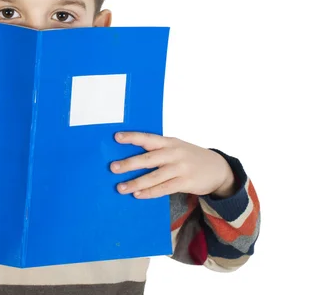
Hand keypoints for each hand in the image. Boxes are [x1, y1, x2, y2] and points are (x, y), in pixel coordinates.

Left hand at [110, 132, 235, 198]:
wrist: (218, 168)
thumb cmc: (190, 156)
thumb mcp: (177, 147)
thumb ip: (159, 149)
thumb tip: (132, 155)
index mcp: (170, 142)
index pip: (148, 138)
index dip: (132, 137)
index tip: (116, 137)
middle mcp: (174, 153)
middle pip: (148, 159)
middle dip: (129, 163)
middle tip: (113, 168)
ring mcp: (180, 168)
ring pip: (154, 177)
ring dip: (136, 183)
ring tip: (121, 187)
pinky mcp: (185, 183)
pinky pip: (163, 189)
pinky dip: (149, 192)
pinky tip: (138, 194)